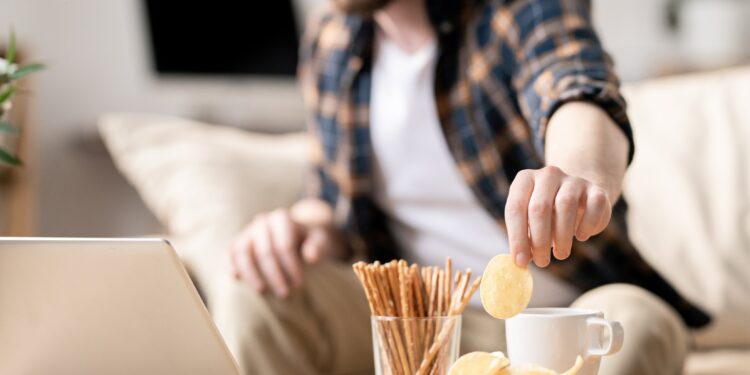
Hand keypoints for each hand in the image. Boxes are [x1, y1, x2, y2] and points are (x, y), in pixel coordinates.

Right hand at [228, 204, 344, 296]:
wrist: (297, 235)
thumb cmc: (310, 240)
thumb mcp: (320, 240)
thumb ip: (317, 246)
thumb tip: (312, 257)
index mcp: (282, 219)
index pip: (284, 245)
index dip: (291, 266)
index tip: (299, 285)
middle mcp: (262, 222)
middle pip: (264, 250)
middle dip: (274, 274)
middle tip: (284, 294)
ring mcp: (248, 231)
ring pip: (243, 251)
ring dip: (251, 273)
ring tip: (261, 291)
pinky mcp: (239, 240)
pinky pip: (231, 251)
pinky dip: (231, 263)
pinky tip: (235, 278)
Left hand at [505, 166, 611, 267]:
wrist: (578, 197)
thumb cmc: (546, 215)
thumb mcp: (530, 222)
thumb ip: (523, 238)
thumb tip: (520, 261)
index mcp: (525, 180)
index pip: (515, 208)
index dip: (516, 237)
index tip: (520, 261)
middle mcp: (547, 175)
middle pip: (539, 208)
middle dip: (539, 240)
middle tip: (542, 262)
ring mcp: (572, 180)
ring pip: (565, 205)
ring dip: (562, 236)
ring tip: (560, 254)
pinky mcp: (595, 189)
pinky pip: (594, 205)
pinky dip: (587, 225)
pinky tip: (581, 237)